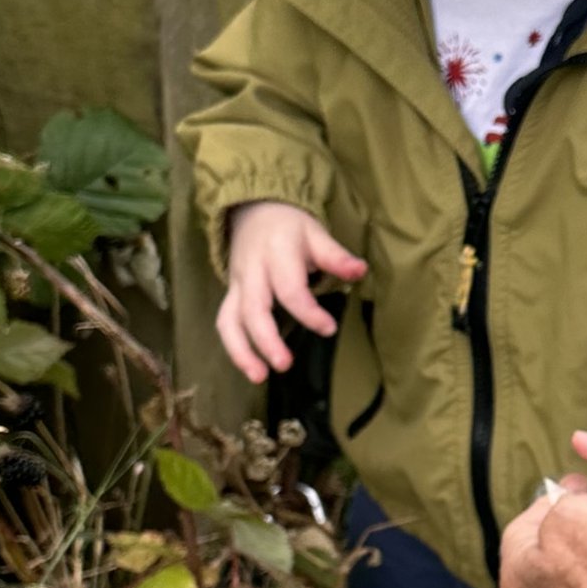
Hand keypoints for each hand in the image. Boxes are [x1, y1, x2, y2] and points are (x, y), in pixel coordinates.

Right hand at [217, 199, 365, 382]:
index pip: (289, 289)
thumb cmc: (289, 227)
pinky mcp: (230, 296)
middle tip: (285, 364)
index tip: (329, 328)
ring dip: (241, 351)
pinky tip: (252, 369)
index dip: (308, 313)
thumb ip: (336, 256)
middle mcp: (252, 272)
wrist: (253, 210)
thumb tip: (360, 271)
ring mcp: (237, 285)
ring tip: (260, 377)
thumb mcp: (315, 234)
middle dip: (266, 340)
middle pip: (253, 309)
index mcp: (276, 254)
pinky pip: (225, 324)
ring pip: (230, 320)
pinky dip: (235, 348)